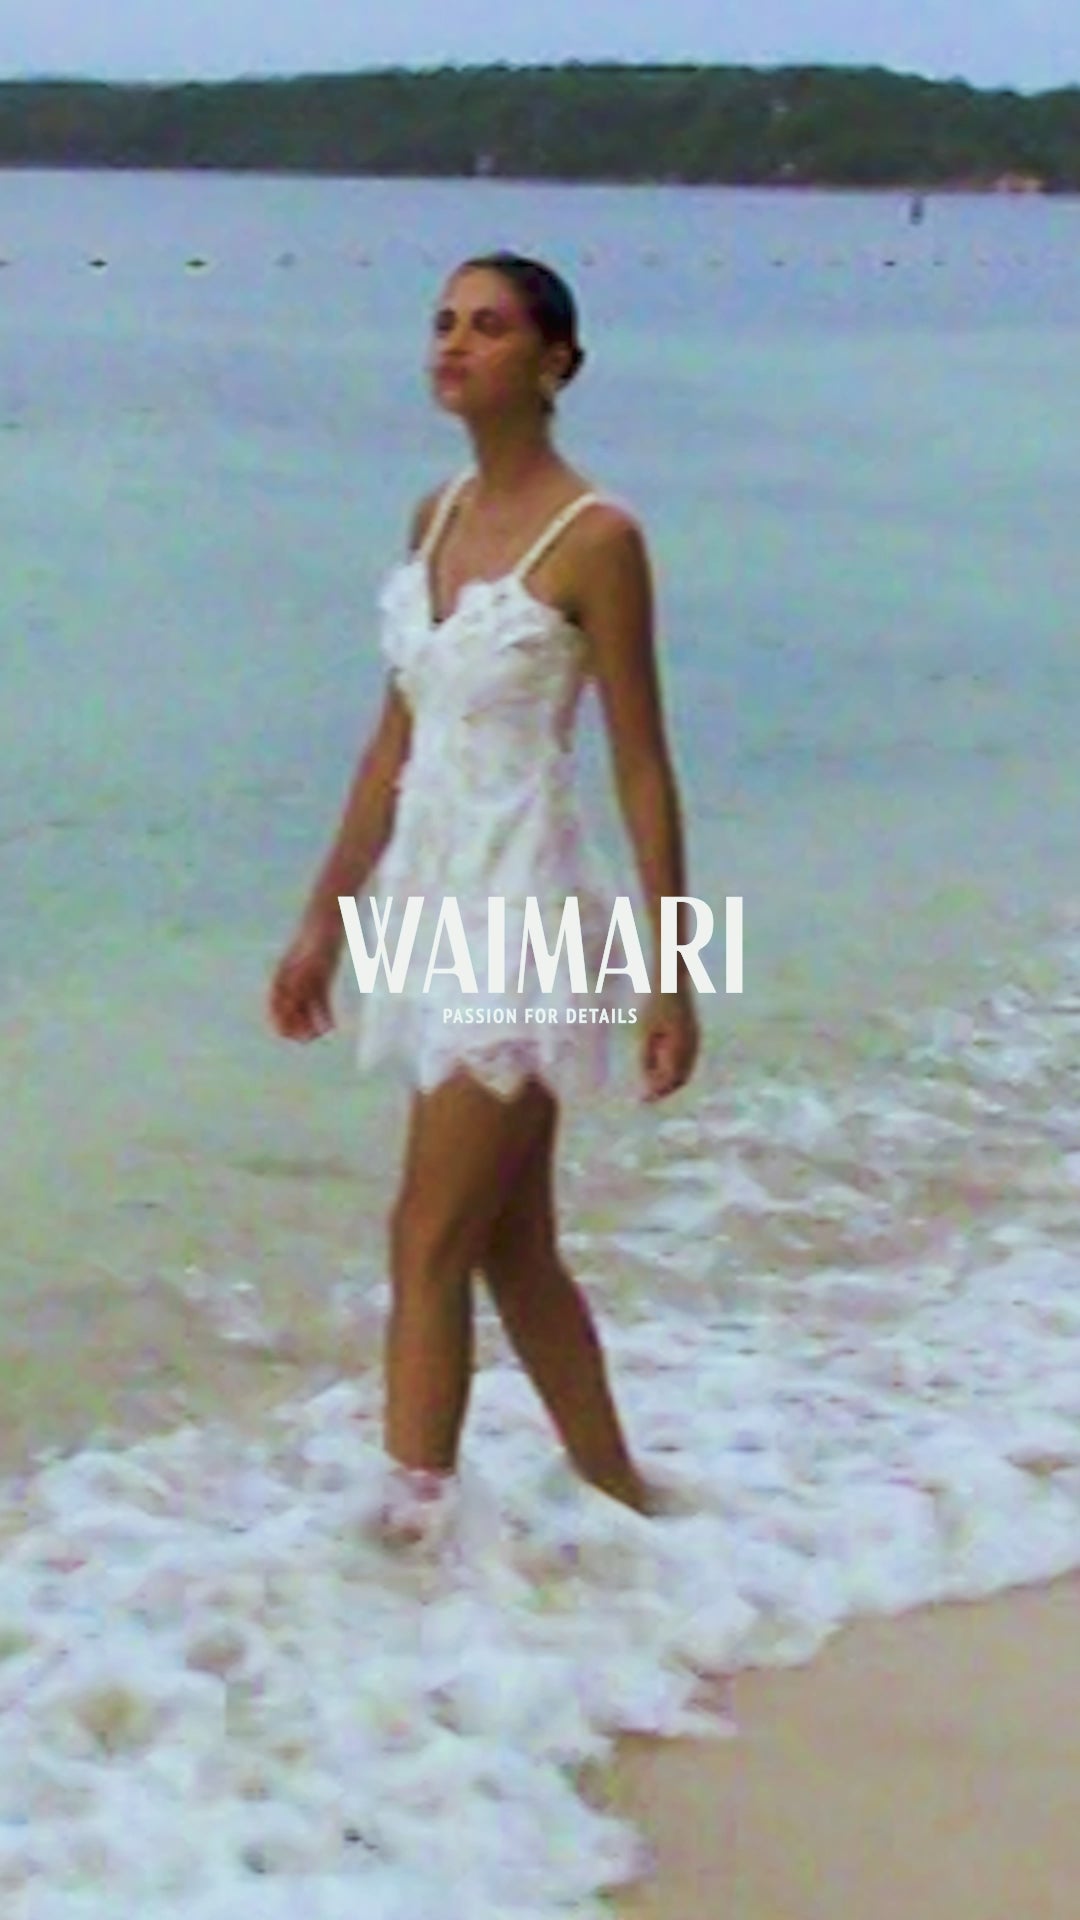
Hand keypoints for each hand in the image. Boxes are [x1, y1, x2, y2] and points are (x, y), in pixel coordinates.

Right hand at [268, 918, 342, 1042]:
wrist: (331, 916)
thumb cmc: (318, 938)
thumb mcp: (310, 962)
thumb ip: (299, 983)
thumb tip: (290, 1006)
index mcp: (283, 974)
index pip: (275, 1004)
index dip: (279, 1021)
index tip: (289, 1035)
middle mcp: (293, 978)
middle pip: (289, 1009)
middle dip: (296, 1026)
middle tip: (307, 1039)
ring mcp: (308, 977)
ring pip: (305, 1007)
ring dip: (310, 1022)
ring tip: (321, 1034)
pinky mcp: (323, 975)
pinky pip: (320, 1000)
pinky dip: (324, 1013)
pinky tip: (332, 1025)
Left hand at [640, 990, 699, 1102]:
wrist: (672, 982)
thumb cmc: (654, 1004)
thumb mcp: (644, 1032)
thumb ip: (646, 1056)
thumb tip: (645, 1079)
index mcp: (679, 1045)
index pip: (669, 1079)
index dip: (656, 1091)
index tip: (642, 1100)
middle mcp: (691, 1046)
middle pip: (679, 1079)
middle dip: (663, 1089)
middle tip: (645, 1098)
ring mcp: (695, 1040)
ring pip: (685, 1071)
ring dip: (670, 1081)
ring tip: (650, 1086)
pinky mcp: (694, 1036)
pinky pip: (687, 1061)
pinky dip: (675, 1070)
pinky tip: (660, 1070)